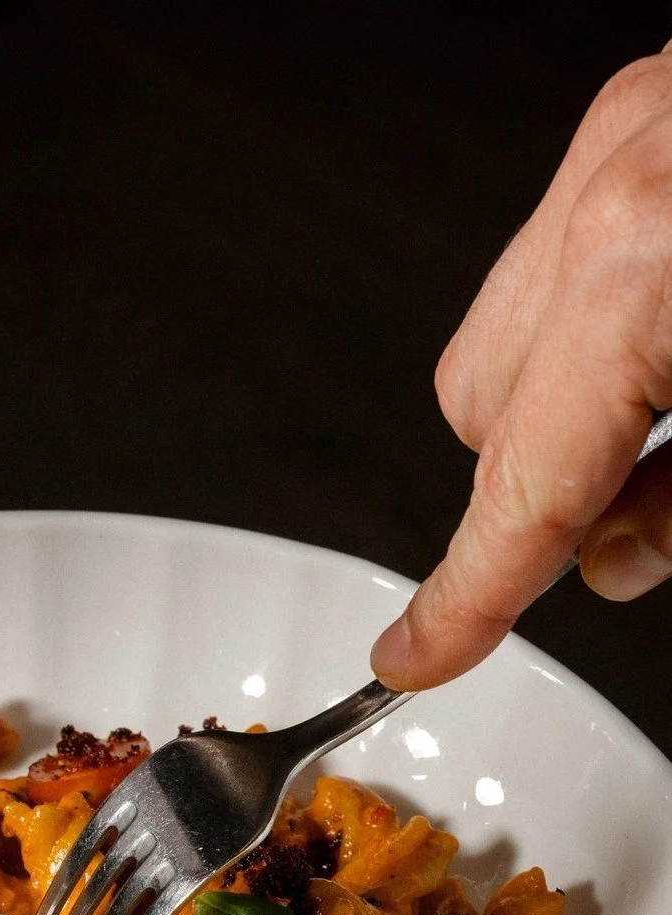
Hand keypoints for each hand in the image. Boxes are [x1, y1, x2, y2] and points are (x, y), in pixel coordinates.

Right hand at [373, 50, 671, 689]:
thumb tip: (622, 556)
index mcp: (648, 268)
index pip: (522, 486)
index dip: (469, 593)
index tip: (422, 650)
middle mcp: (618, 189)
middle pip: (481, 409)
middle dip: (538, 487)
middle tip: (627, 527)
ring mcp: (627, 136)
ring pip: (503, 334)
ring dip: (560, 407)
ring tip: (666, 429)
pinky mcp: (651, 109)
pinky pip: (555, 261)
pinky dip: (596, 329)